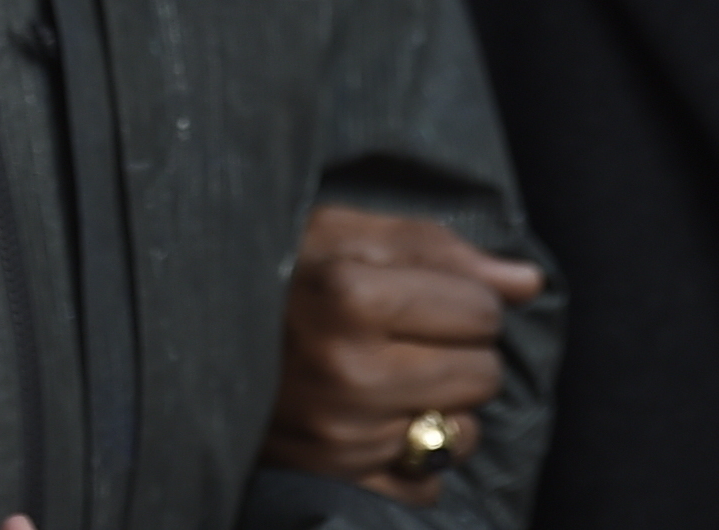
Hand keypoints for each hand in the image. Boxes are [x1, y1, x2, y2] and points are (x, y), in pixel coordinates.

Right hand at [261, 204, 545, 505]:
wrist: (190, 336)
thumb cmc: (275, 275)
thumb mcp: (340, 232)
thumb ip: (436, 248)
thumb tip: (528, 281)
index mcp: (349, 293)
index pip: (481, 309)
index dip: (464, 297)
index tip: (427, 295)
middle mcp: (349, 370)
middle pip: (482, 373)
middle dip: (460, 351)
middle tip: (410, 337)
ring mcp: (345, 435)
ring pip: (462, 433)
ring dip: (442, 406)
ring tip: (395, 378)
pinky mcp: (340, 480)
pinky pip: (428, 485)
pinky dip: (417, 458)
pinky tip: (382, 423)